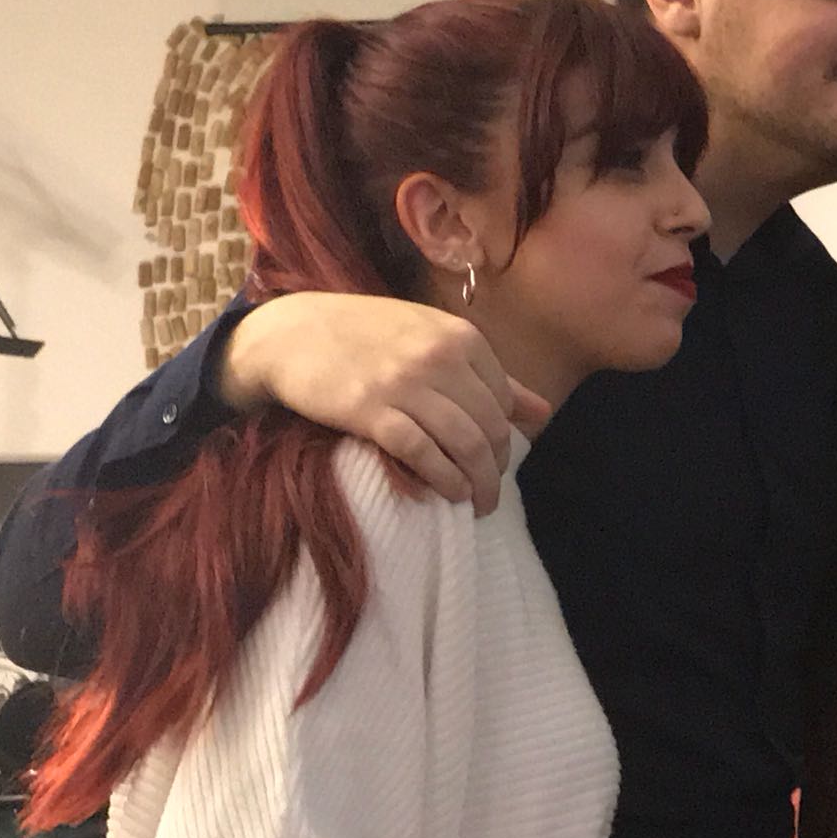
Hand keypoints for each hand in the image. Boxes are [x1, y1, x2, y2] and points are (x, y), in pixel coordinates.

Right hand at [220, 292, 552, 514]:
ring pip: (465, 444)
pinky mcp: (371, 410)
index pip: (503, 402)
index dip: (505, 440)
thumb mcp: (433, 340)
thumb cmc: (368, 336)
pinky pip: (423, 453)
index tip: (494, 463)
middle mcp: (441, 357)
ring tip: (476, 505)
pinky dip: (444, 479)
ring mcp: (406, 383)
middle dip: (495, 470)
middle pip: (490, 428)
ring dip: (478, 484)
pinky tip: (449, 494)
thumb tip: (542, 412)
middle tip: (488, 494)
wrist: (294, 332)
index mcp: (462, 337)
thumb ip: (489, 375)